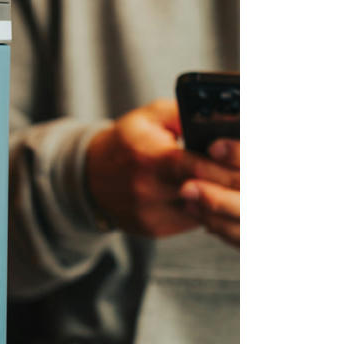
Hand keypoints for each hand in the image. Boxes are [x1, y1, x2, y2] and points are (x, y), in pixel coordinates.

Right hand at [84, 101, 238, 238]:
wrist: (89, 175)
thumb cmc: (127, 141)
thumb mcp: (151, 117)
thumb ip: (185, 115)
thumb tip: (222, 120)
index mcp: (150, 158)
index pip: (199, 167)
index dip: (229, 168)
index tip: (252, 167)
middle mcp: (148, 190)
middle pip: (205, 193)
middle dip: (234, 187)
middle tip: (254, 180)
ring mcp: (150, 213)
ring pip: (202, 211)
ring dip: (222, 201)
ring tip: (237, 188)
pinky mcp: (153, 228)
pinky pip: (191, 221)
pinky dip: (204, 209)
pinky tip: (210, 196)